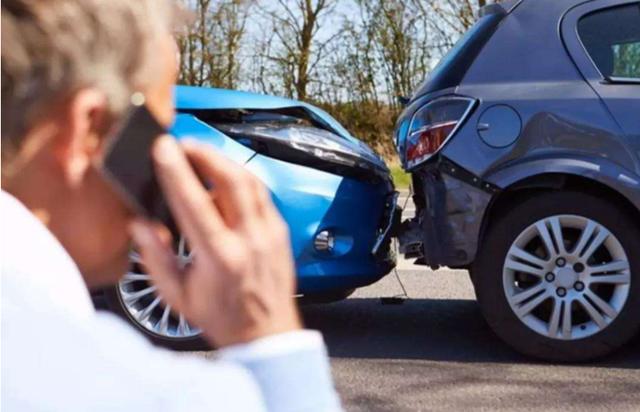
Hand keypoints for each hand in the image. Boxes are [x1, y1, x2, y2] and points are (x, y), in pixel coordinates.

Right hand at [129, 136, 301, 346]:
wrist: (267, 334)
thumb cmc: (222, 318)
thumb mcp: (177, 296)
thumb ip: (155, 258)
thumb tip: (139, 224)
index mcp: (220, 257)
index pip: (195, 202)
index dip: (176, 171)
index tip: (163, 148)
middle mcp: (250, 240)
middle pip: (231, 179)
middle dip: (204, 152)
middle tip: (182, 143)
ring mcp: (270, 233)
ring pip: (250, 181)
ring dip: (223, 160)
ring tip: (200, 154)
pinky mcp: (280, 230)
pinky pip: (261, 193)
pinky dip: (241, 178)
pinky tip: (224, 177)